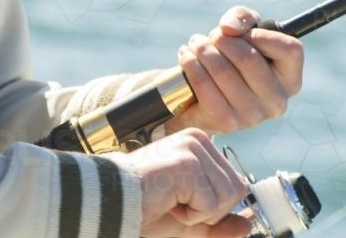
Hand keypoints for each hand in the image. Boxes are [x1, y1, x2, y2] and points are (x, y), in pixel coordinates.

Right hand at [112, 127, 249, 236]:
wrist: (115, 206)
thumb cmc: (147, 210)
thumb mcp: (192, 222)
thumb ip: (221, 224)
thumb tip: (248, 222)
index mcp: (199, 145)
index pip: (235, 184)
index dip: (213, 208)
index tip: (182, 203)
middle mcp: (199, 139)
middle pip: (236, 190)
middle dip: (210, 211)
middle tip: (177, 203)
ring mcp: (193, 148)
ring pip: (228, 197)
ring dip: (201, 213)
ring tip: (172, 201)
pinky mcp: (188, 162)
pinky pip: (212, 204)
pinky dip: (191, 215)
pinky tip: (168, 201)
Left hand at [168, 5, 303, 136]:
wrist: (202, 93)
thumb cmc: (230, 56)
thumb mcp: (243, 30)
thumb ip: (242, 18)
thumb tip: (229, 28)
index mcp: (289, 79)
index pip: (290, 50)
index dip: (263, 34)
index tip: (243, 32)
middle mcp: (276, 102)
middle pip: (248, 58)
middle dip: (222, 39)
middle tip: (212, 37)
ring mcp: (252, 116)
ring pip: (222, 70)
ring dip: (202, 50)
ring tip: (196, 45)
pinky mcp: (225, 122)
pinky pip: (203, 85)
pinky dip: (190, 65)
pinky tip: (186, 58)